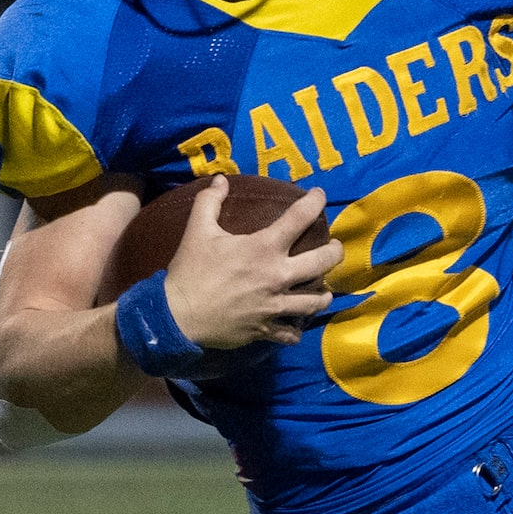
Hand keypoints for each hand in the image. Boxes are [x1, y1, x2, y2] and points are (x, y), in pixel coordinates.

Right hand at [162, 178, 344, 350]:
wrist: (177, 315)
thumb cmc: (190, 270)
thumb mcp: (197, 230)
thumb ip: (210, 201)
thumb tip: (221, 180)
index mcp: (263, 248)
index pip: (300, 217)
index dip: (315, 201)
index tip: (320, 195)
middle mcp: (277, 276)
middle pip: (323, 262)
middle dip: (335, 252)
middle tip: (334, 247)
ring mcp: (274, 306)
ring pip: (315, 302)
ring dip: (323, 294)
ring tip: (323, 289)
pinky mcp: (265, 329)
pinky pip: (291, 333)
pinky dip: (296, 330)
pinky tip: (296, 325)